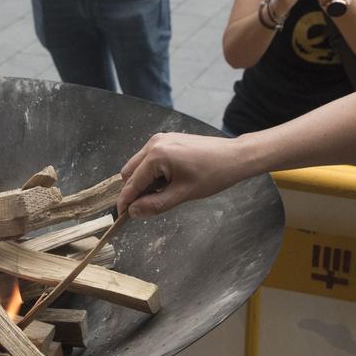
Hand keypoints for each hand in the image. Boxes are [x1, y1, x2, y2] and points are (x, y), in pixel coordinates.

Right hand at [118, 132, 248, 217]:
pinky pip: (150, 158)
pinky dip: (152, 172)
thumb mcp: (182, 194)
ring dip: (144, 181)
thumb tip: (134, 212)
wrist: (234, 157)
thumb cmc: (212, 175)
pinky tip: (168, 180)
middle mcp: (154, 143)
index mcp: (156, 155)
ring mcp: (160, 138)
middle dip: (134, 190)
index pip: (132, 182)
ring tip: (163, 192)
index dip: (125, 201)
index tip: (121, 216)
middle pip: (129, 172)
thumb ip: (155, 204)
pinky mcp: (168, 139)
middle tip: (149, 205)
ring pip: (138, 165)